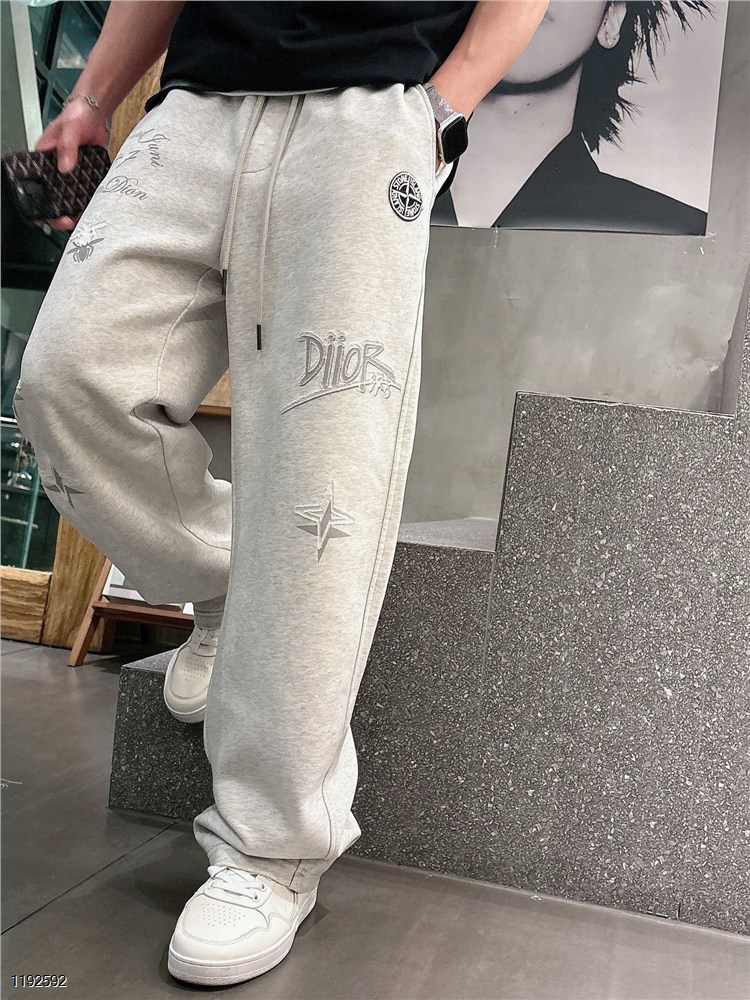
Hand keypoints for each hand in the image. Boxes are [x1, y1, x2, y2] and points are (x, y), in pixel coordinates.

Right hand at [33, 101, 109, 231]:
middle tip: (68, 221)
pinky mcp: (85, 175)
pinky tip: (93, 209)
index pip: (36, 185)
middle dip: (59, 214)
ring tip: (82, 219)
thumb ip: (68, 147)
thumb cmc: (77, 115)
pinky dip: (88, 202)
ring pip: (69, 199)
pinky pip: (85, 193)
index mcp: (44, 158)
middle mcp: (56, 169)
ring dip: (75, 211)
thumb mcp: (70, 128)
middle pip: (53, 198)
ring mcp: (71, 174)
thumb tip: (65, 167)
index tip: (46, 215)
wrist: (96, 113)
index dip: (39, 203)